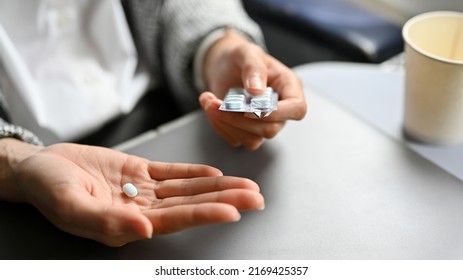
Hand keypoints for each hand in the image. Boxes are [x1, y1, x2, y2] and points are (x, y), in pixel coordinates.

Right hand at [12, 142, 263, 245]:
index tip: (234, 210)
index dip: (206, 214)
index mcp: (128, 224)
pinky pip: (171, 173)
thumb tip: (143, 230)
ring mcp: (142, 190)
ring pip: (187, 188)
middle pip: (191, 204)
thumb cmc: (49, 189)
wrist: (38, 167)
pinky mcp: (138, 171)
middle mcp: (141, 210)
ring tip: (245, 185)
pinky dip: (192, 173)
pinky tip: (213, 173)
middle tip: (255, 197)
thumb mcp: (71, 207)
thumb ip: (108, 222)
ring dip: (217, 186)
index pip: (176, 220)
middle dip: (225, 200)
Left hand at [199, 32, 306, 149]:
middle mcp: (280, 110)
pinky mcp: (246, 132)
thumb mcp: (246, 53)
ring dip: (226, 123)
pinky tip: (212, 108)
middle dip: (239, 118)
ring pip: (252, 140)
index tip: (250, 107)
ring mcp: (264, 124)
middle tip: (215, 101)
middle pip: (270, 129)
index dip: (276, 113)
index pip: (297, 109)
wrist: (222, 65)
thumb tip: (257, 91)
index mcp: (289, 88)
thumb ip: (254, 68)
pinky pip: (235, 139)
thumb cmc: (240, 57)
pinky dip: (219, 126)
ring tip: (209, 101)